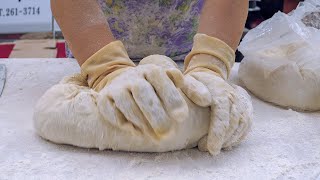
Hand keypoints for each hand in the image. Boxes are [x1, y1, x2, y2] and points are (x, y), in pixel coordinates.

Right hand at [81, 41, 189, 139]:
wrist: (126, 82)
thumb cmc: (156, 87)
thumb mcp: (175, 84)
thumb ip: (191, 89)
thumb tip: (208, 100)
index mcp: (152, 71)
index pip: (162, 80)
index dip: (171, 98)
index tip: (182, 117)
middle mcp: (134, 77)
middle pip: (142, 92)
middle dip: (155, 113)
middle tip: (168, 132)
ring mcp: (118, 87)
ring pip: (125, 102)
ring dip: (140, 120)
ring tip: (154, 135)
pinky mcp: (105, 98)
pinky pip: (109, 109)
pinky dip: (120, 120)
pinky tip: (133, 130)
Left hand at [184, 34, 252, 154]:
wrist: (210, 77)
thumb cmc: (194, 84)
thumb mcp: (187, 82)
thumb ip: (190, 89)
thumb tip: (203, 99)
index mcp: (219, 91)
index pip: (222, 113)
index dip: (217, 132)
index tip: (210, 148)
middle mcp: (234, 96)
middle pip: (233, 122)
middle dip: (222, 140)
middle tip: (208, 150)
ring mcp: (242, 102)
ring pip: (241, 125)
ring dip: (229, 140)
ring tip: (214, 149)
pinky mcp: (247, 109)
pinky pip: (246, 126)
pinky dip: (237, 137)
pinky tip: (225, 144)